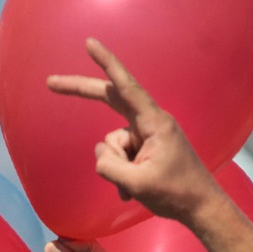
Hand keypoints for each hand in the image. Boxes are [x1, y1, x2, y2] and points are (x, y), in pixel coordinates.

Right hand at [46, 39, 225, 222]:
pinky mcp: (146, 148)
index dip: (106, 63)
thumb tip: (100, 155)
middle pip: (109, 100)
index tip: (89, 43)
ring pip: (112, 143)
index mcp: (154, 122)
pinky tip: (132, 192)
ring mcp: (147, 135)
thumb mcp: (137, 184)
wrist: (201, 208)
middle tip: (51, 83)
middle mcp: (149, 122)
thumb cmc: (176, 194)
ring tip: (134, 187)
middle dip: (81, 93)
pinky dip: (122, 175)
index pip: (125, 87)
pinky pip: (121, 157)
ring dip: (116, 167)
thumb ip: (109, 166)